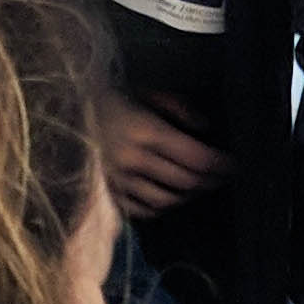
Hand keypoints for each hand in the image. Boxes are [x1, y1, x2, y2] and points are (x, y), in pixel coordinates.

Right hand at [100, 92, 228, 217]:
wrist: (67, 108)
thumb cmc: (115, 97)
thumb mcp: (150, 92)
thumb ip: (181, 109)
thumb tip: (206, 130)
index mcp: (145, 131)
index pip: (196, 158)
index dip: (222, 165)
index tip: (236, 164)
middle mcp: (131, 159)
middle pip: (186, 182)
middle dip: (212, 181)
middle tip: (224, 176)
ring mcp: (117, 179)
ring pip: (166, 201)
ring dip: (190, 195)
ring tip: (200, 185)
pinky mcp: (107, 191)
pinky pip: (142, 210)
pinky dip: (162, 207)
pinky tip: (172, 195)